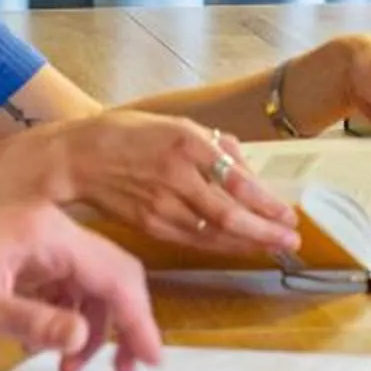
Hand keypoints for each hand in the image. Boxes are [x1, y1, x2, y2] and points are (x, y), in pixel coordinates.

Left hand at [0, 201, 166, 370]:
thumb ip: (36, 322)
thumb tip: (84, 340)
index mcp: (50, 235)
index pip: (114, 276)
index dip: (138, 319)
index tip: (151, 359)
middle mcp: (52, 230)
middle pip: (109, 275)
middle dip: (122, 323)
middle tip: (126, 370)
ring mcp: (37, 239)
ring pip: (86, 282)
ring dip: (89, 325)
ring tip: (72, 369)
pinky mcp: (21, 251)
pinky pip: (62, 282)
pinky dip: (64, 314)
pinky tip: (44, 343)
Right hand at [12, 110, 300, 258]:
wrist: (79, 159)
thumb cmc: (129, 135)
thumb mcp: (176, 124)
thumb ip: (215, 146)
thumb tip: (248, 172)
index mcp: (186, 142)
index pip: (236, 180)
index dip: (266, 202)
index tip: (289, 213)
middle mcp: (176, 176)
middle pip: (229, 214)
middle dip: (265, 231)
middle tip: (291, 239)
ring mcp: (161, 205)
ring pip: (213, 234)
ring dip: (248, 243)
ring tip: (275, 246)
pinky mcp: (151, 225)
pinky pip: (193, 240)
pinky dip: (220, 245)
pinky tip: (239, 246)